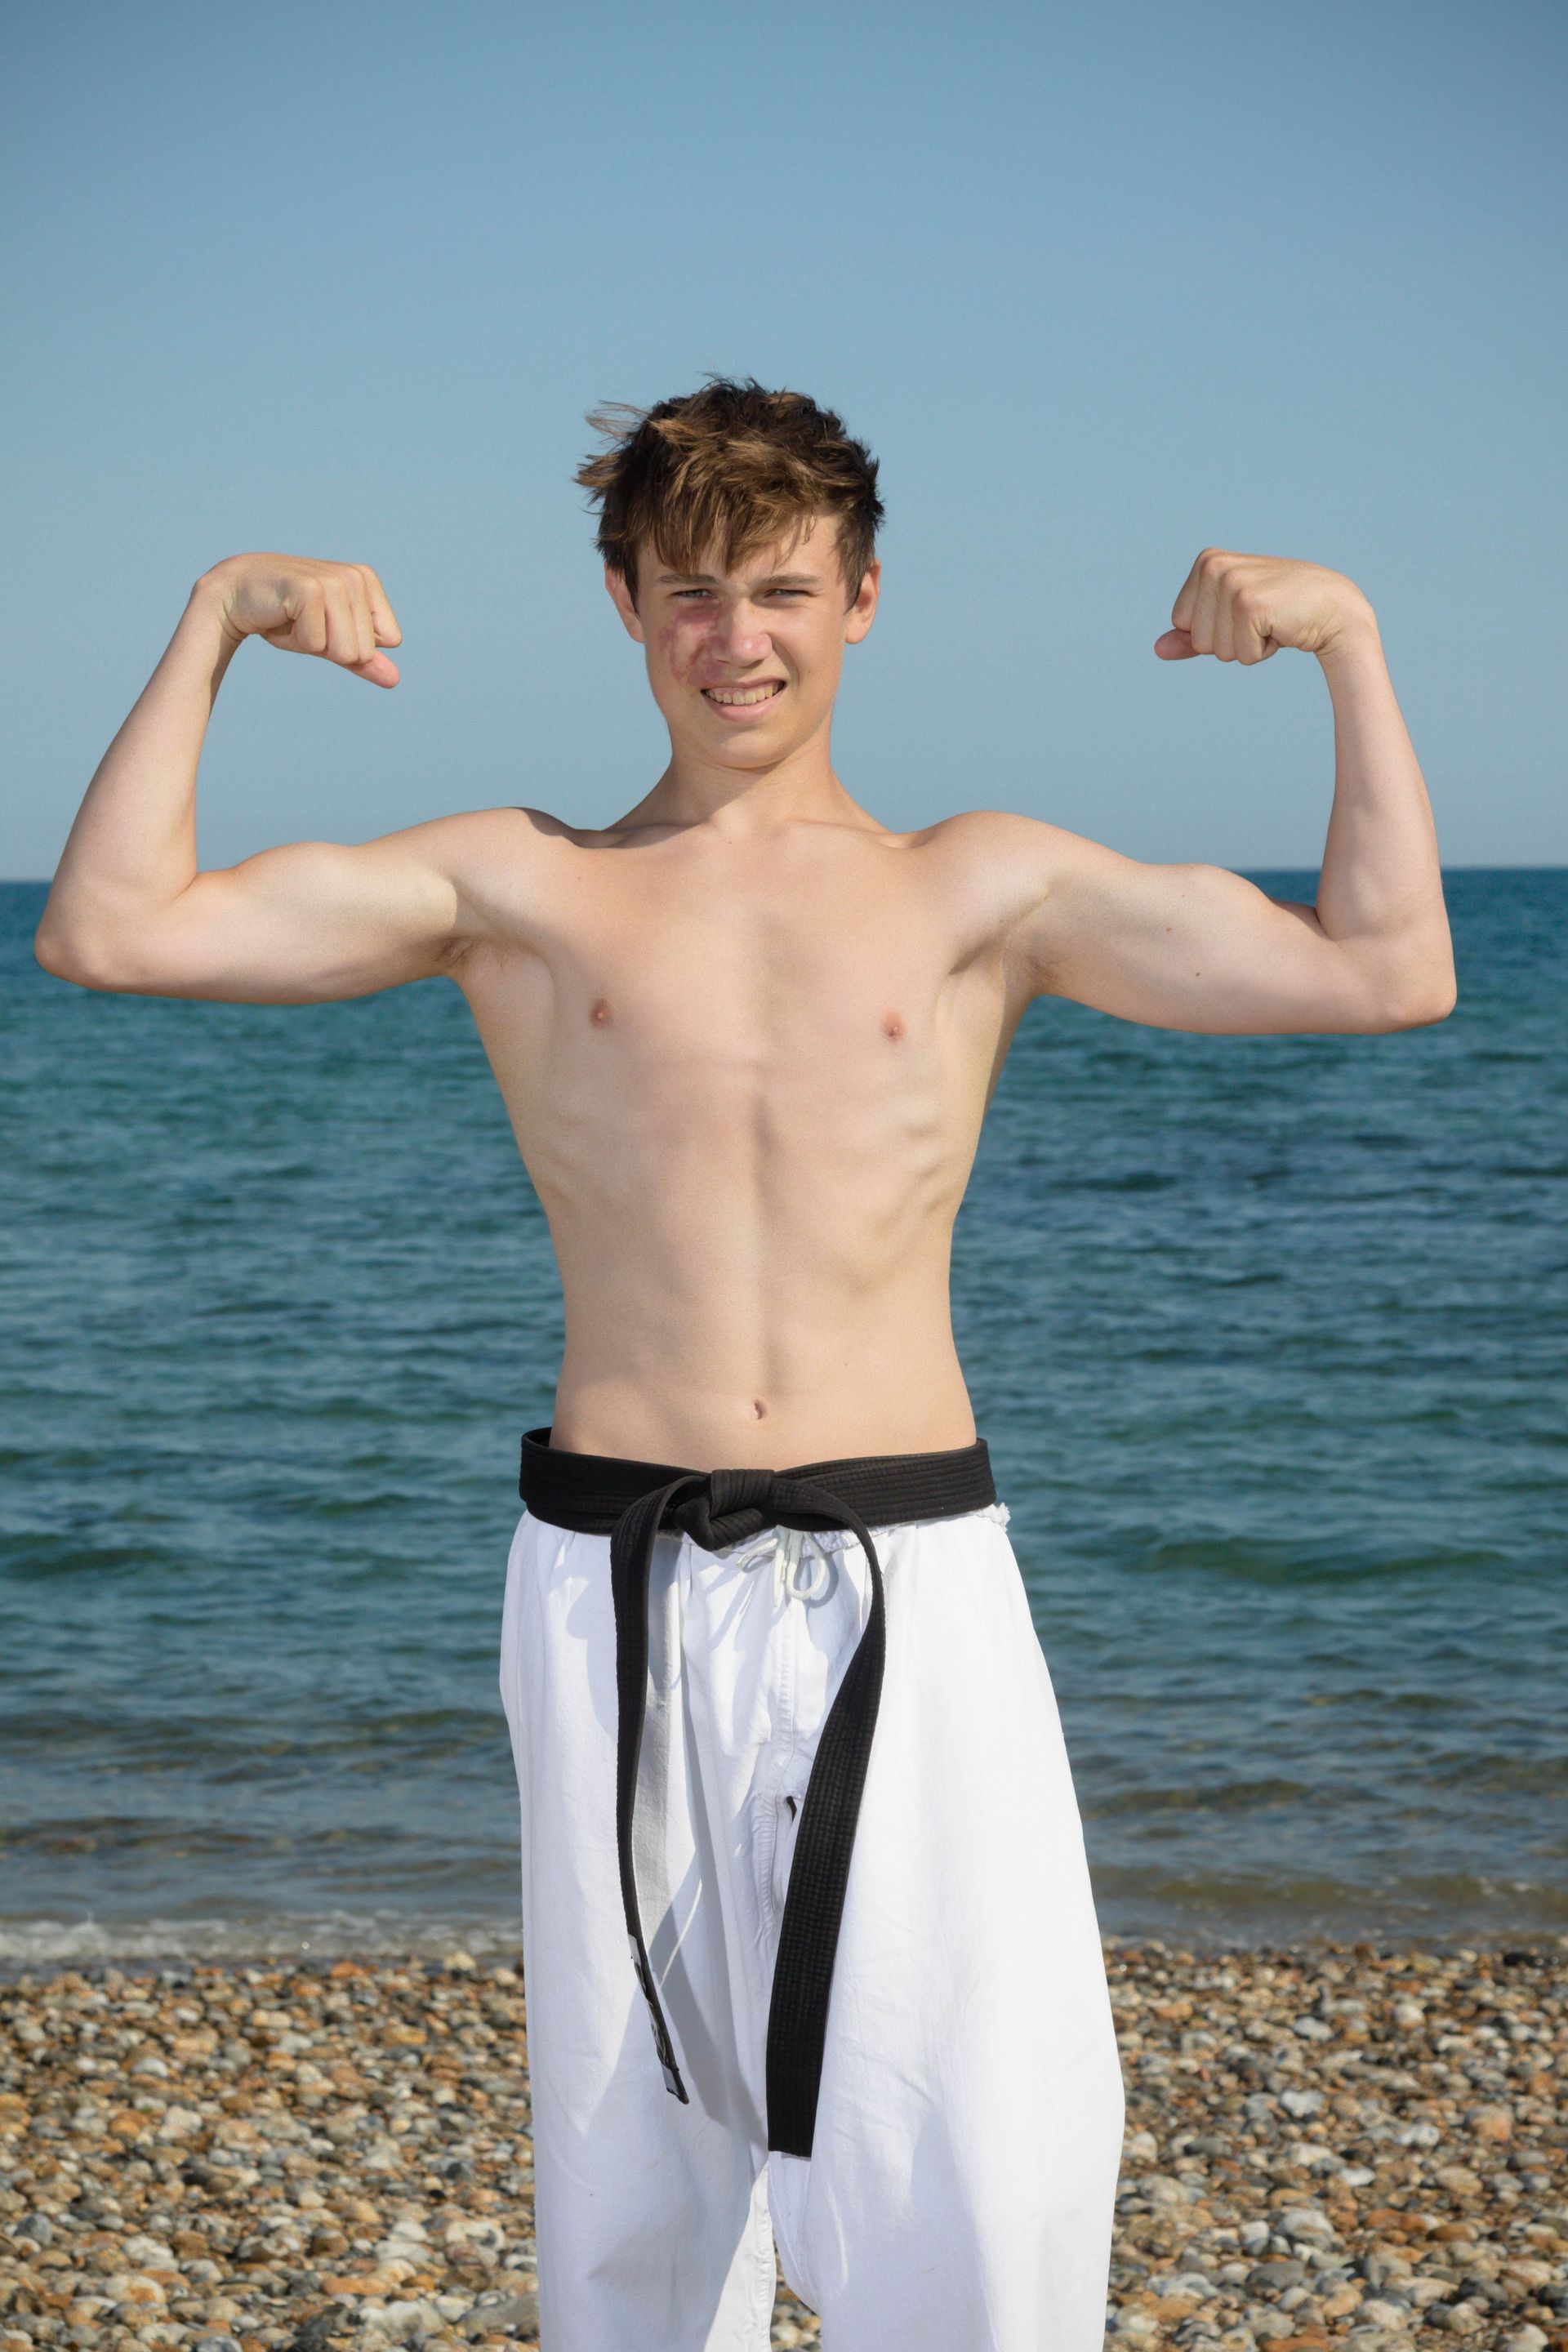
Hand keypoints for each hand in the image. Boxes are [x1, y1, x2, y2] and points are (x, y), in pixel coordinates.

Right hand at [202, 554, 402, 686]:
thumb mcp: (329, 641)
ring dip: (311, 644)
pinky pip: (316, 645)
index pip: (389, 639)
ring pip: (345, 650)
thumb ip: (363, 659)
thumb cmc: (284, 618)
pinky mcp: (309, 590)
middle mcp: (354, 576)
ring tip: (293, 620)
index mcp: (366, 580)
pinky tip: (280, 617)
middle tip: (303, 623)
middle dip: (329, 647)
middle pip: (365, 650)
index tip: (323, 624)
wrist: (235, 597)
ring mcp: (333, 581)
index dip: (351, 643)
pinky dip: (295, 641)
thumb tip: (394, 680)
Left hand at [1154, 549, 1372, 665]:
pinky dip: (1261, 652)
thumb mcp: (1230, 619)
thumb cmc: (1280, 611)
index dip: (1215, 629)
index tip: (1245, 611)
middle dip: (1229, 641)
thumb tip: (1158, 650)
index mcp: (1207, 562)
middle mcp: (1214, 566)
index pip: (1181, 622)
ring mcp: (1232, 583)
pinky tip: (1280, 627)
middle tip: (1261, 617)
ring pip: (1215, 650)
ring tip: (1271, 620)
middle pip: (1197, 638)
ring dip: (1246, 647)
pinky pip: (1240, 655)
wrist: (1334, 607)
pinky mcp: (1249, 604)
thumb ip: (1192, 634)